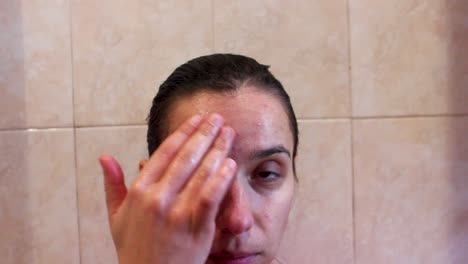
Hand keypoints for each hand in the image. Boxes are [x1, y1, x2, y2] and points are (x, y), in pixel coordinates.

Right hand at [99, 113, 235, 263]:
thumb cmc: (135, 248)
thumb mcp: (117, 217)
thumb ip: (112, 185)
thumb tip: (105, 157)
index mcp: (138, 191)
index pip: (164, 153)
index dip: (183, 133)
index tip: (196, 119)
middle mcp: (156, 198)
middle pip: (186, 157)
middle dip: (204, 133)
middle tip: (218, 118)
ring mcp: (176, 213)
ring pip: (200, 173)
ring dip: (218, 149)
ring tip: (229, 134)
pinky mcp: (195, 228)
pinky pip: (210, 197)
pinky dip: (221, 179)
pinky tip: (230, 164)